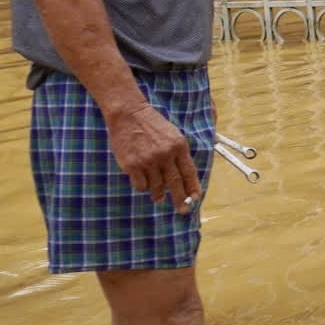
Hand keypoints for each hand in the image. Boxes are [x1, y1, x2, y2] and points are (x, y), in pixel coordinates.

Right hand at [107, 99, 201, 213]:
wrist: (129, 114)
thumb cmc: (151, 125)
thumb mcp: (173, 134)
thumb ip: (179, 152)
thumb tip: (186, 174)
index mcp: (179, 146)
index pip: (189, 171)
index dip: (193, 186)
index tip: (196, 198)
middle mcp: (165, 155)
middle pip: (175, 183)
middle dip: (180, 199)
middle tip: (183, 210)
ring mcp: (148, 160)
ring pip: (157, 186)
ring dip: (159, 194)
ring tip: (159, 198)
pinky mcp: (132, 165)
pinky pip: (141, 185)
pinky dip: (143, 186)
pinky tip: (143, 182)